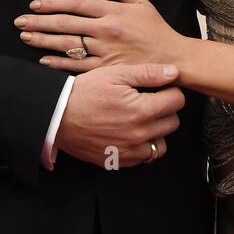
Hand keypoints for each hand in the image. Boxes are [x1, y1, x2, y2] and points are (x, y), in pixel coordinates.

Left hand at [13, 0, 183, 72]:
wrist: (173, 60)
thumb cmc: (157, 32)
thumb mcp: (142, 4)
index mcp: (112, 12)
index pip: (75, 3)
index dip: (52, 3)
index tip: (36, 4)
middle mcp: (104, 30)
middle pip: (64, 24)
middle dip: (39, 22)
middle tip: (19, 22)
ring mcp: (103, 51)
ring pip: (67, 44)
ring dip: (43, 41)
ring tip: (26, 38)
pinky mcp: (105, 70)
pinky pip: (77, 66)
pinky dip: (59, 64)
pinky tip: (44, 61)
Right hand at [55, 62, 185, 167]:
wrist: (57, 115)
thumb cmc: (85, 92)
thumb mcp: (115, 74)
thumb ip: (147, 73)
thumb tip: (174, 73)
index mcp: (141, 110)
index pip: (177, 100)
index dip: (170, 91)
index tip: (160, 88)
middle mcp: (139, 134)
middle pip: (172, 122)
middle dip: (165, 110)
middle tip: (150, 101)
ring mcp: (129, 150)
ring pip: (161, 144)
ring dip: (157, 132)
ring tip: (141, 120)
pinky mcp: (119, 161)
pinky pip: (144, 158)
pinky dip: (142, 147)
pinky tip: (131, 134)